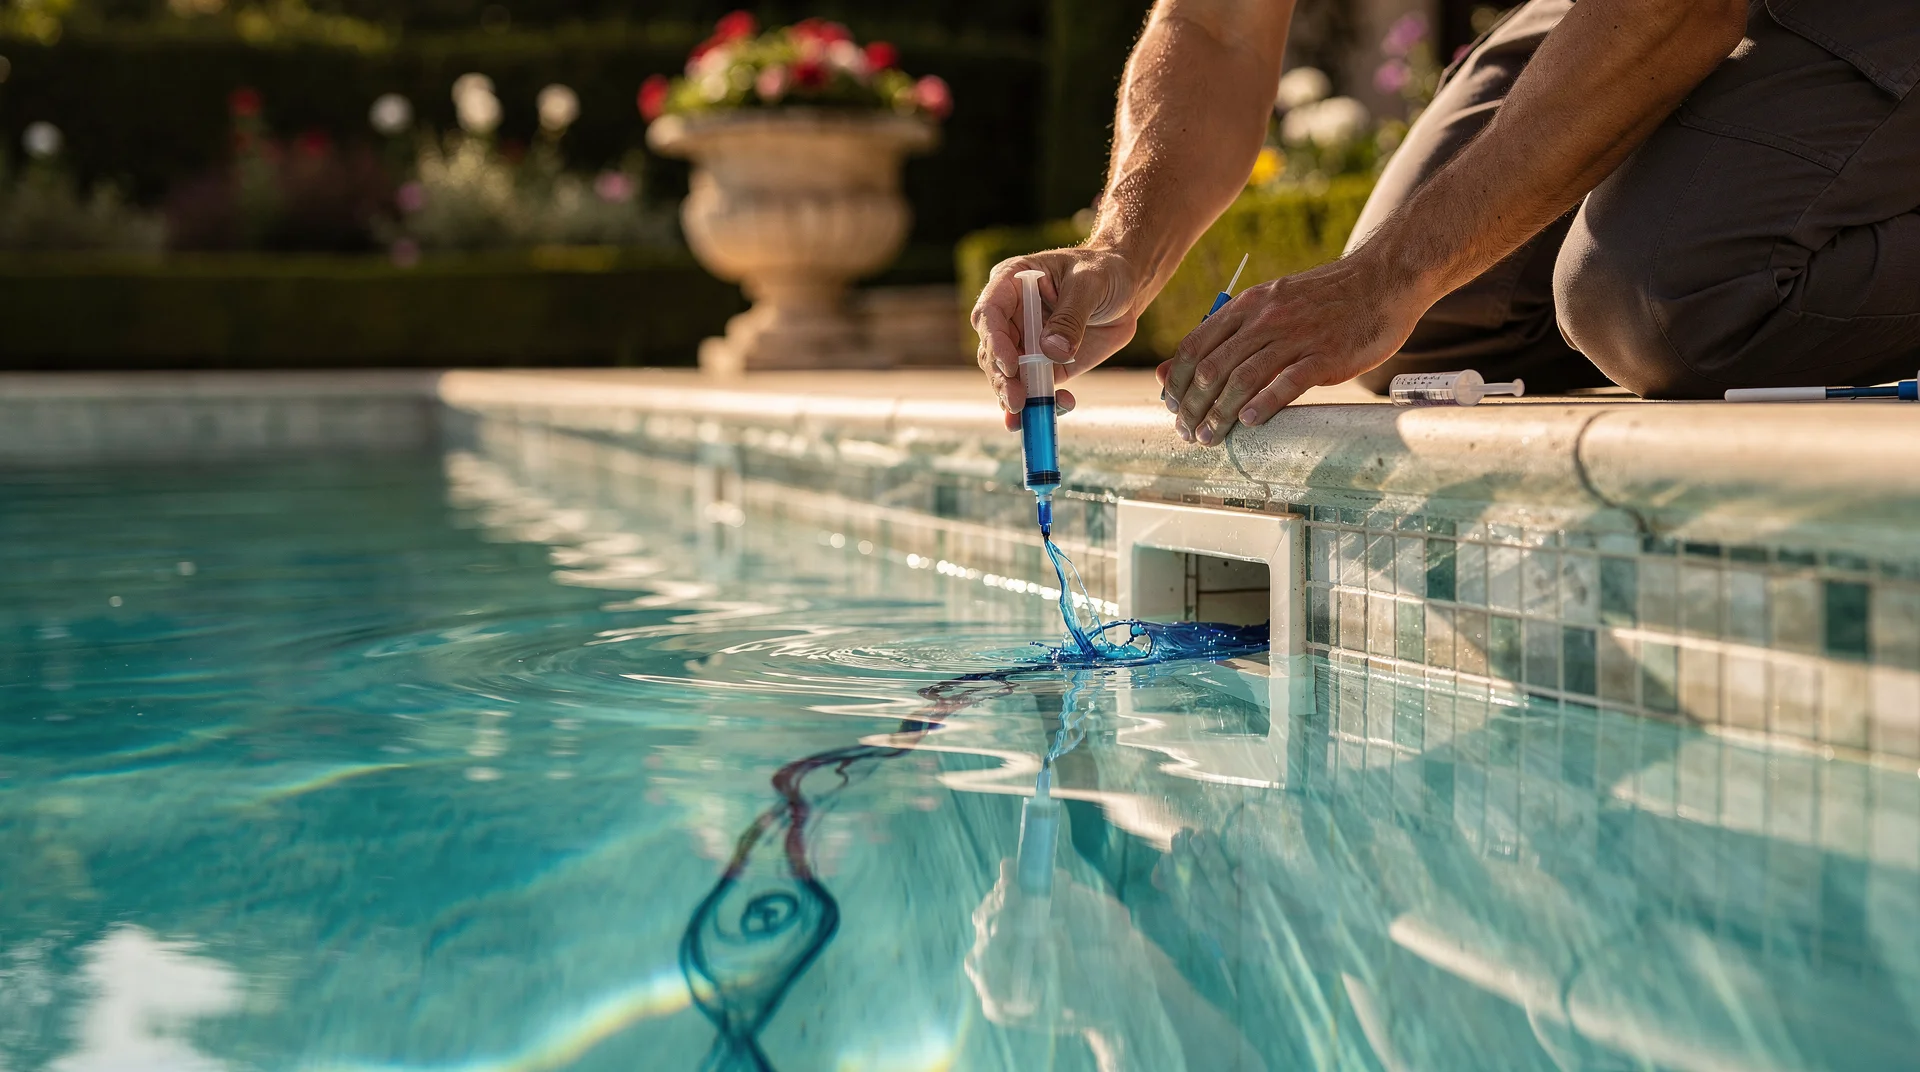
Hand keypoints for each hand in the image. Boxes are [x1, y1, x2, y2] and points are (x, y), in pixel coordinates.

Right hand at [971, 247, 1140, 431]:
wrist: (1126, 288)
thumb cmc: (1104, 271)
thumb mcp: (1090, 284)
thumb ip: (1070, 316)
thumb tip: (1052, 352)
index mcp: (1011, 283)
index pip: (990, 313)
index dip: (995, 341)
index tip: (1011, 365)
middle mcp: (1011, 315)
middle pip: (992, 351)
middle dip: (1002, 379)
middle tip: (1017, 401)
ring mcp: (1024, 342)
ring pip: (1008, 376)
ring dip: (1015, 399)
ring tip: (1028, 418)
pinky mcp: (1044, 365)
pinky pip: (1035, 389)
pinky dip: (1042, 404)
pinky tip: (1061, 407)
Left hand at [1159, 251, 1432, 443]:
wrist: (1382, 280)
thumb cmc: (1322, 301)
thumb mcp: (1268, 305)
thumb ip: (1224, 335)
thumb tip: (1170, 369)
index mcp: (1247, 305)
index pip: (1194, 346)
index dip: (1177, 382)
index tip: (1172, 408)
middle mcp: (1265, 318)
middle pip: (1213, 368)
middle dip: (1193, 406)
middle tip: (1187, 433)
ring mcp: (1296, 336)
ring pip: (1242, 379)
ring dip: (1219, 414)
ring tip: (1209, 437)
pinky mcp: (1325, 355)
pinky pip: (1287, 383)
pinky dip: (1263, 404)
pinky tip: (1248, 422)